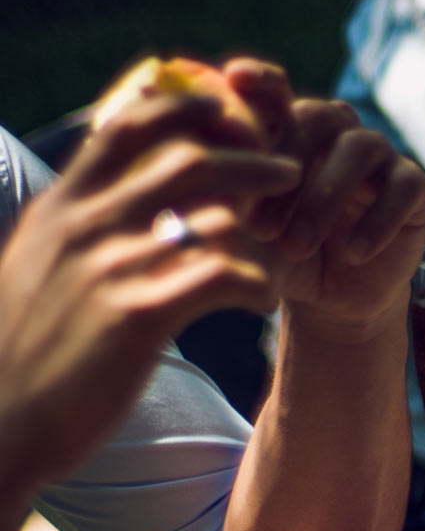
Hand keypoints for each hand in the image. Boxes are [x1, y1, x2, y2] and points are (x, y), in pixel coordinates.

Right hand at [0, 89, 299, 494]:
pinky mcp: (138, 316)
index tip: (227, 110)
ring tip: (281, 252)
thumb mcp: (38, 266)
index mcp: (62, 208)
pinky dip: (259, 285)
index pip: (127, 126)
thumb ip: (75, 225)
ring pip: (220, 219)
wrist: (3, 422)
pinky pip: (227, 277)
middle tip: (291, 170)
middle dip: (252, 159)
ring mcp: (111, 268)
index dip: (186, 109)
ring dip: (263, 232)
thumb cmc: (28, 350)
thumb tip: (113, 192)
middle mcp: (85, 226)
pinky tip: (263, 301)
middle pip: (190, 160)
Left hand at [229, 61, 424, 341]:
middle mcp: (335, 130)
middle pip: (315, 117)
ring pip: (358, 149)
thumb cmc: (281, 255)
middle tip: (260, 227)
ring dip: (323, 199)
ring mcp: (378, 154)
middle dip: (285, 168)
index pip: (275, 92)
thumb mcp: (246, 230)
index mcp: (289, 129)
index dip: (260, 81)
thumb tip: (187, 175)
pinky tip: (353, 253)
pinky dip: (376, 222)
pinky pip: (401, 188)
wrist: (334, 299)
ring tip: (298, 247)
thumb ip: (224, 197)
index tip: (236, 78)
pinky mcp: (412, 186)